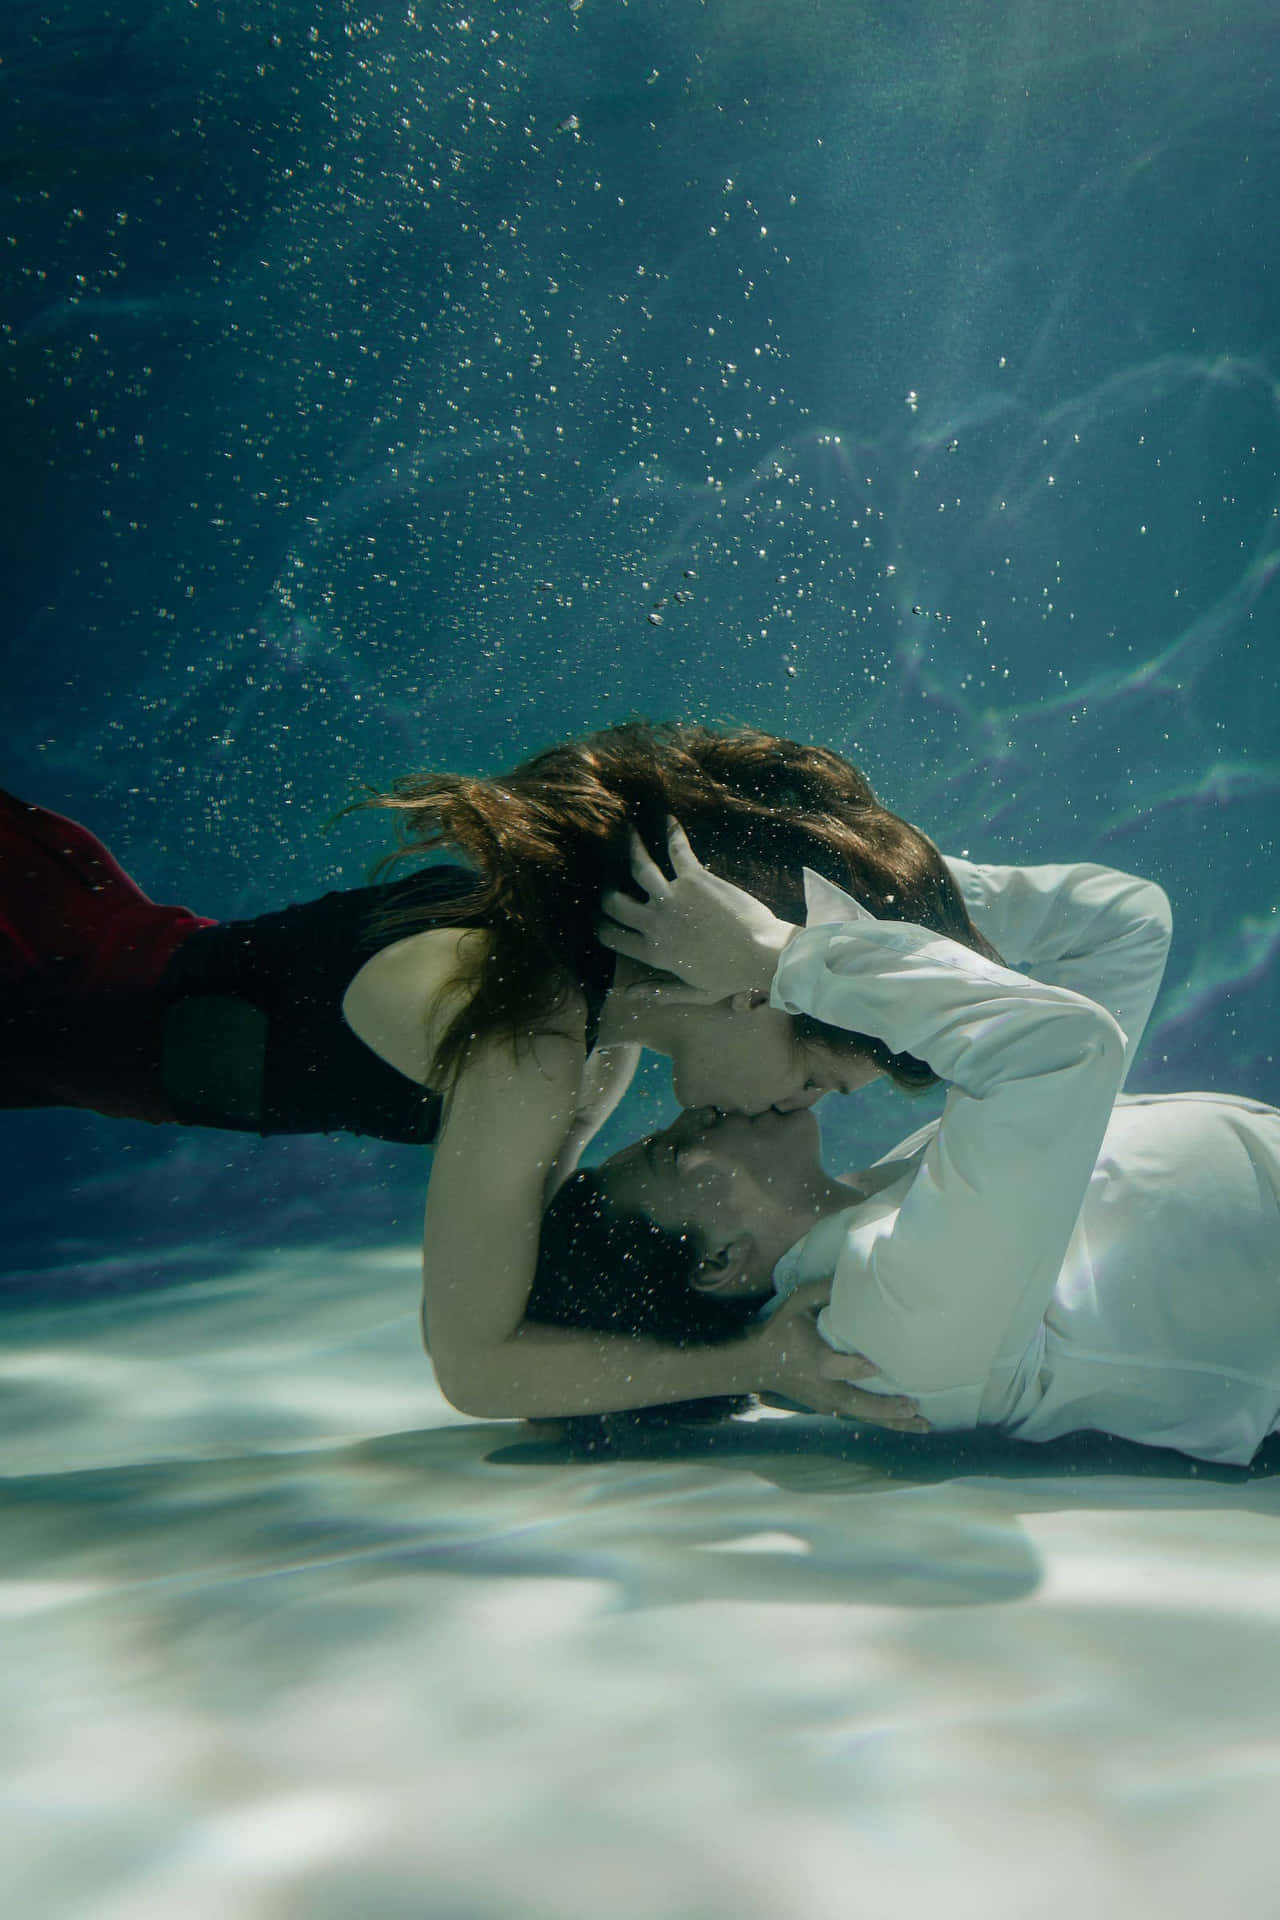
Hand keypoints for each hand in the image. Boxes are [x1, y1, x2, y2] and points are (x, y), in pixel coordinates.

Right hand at [598, 818, 798, 998]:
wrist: (763, 954)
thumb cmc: (733, 976)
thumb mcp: (694, 993)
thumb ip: (659, 994)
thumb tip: (626, 995)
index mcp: (655, 952)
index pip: (612, 937)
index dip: (600, 926)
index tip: (598, 916)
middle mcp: (656, 923)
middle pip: (615, 902)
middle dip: (606, 891)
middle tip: (605, 878)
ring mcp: (673, 898)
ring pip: (638, 867)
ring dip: (630, 847)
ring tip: (626, 832)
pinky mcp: (695, 879)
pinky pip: (677, 850)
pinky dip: (672, 833)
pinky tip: (669, 820)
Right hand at [748, 1282, 930, 1431]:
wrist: (756, 1364)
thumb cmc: (780, 1330)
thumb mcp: (796, 1303)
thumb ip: (823, 1291)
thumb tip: (854, 1271)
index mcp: (814, 1360)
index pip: (836, 1367)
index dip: (855, 1368)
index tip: (876, 1367)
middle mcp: (823, 1387)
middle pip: (855, 1403)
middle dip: (884, 1407)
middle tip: (911, 1405)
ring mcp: (827, 1402)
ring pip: (863, 1416)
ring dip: (893, 1422)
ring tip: (924, 1424)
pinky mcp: (830, 1409)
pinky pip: (861, 1418)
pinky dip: (886, 1423)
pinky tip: (909, 1424)